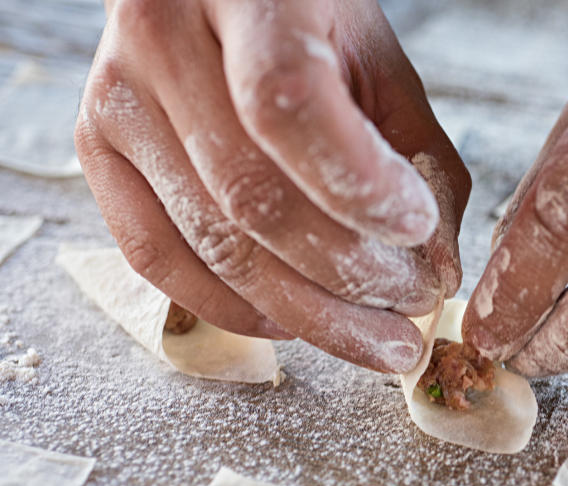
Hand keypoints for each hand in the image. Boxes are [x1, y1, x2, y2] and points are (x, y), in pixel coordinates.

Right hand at [75, 0, 469, 372]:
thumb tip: (436, 269)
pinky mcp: (96, 146)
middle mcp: (161, 38)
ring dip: (308, 312)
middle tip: (413, 314)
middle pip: (251, 197)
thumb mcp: (379, 63)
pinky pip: (155, 256)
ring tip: (375, 336)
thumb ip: (418, 157)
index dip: (358, 185)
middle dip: (348, 278)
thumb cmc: (309, 24)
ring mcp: (118, 98)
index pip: (288, 105)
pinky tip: (293, 324)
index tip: (417, 230)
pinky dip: (233, 307)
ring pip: (213, 242)